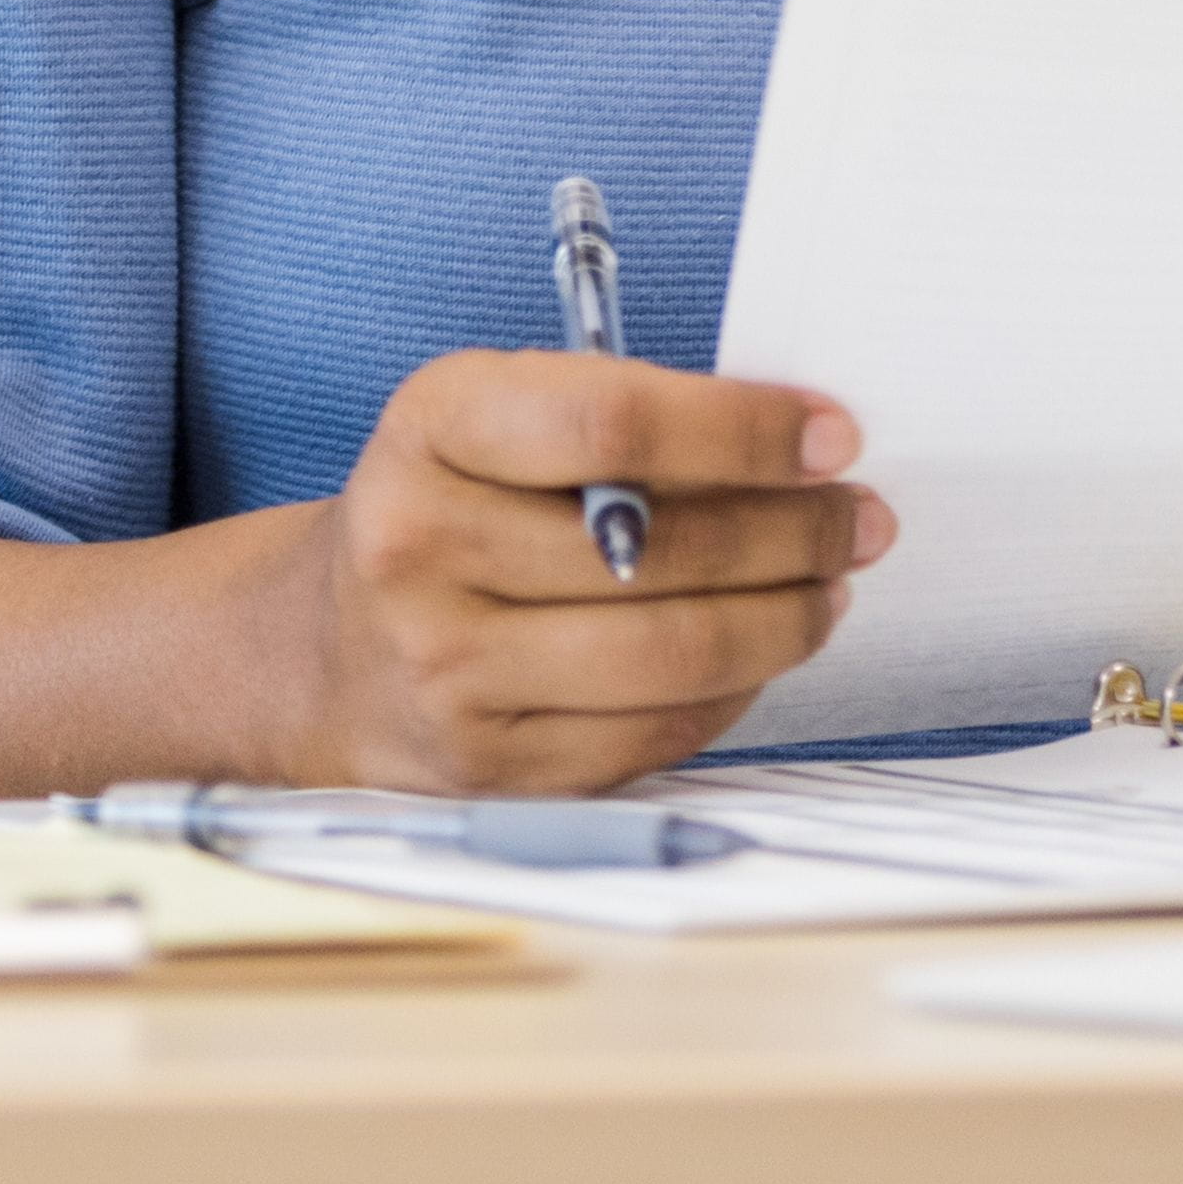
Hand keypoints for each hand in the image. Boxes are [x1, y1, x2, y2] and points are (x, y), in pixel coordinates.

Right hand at [271, 352, 888, 791]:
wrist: (325, 655)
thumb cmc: (447, 512)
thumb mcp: (493, 420)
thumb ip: (620, 417)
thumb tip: (797, 448)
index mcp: (430, 428)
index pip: (612, 423)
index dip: (743, 430)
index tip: (830, 435)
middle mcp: (419, 549)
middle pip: (659, 549)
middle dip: (794, 532)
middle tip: (857, 517)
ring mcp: (447, 670)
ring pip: (672, 652)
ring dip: (785, 619)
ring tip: (827, 586)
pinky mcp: (489, 766)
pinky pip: (656, 730)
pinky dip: (733, 690)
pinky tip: (757, 652)